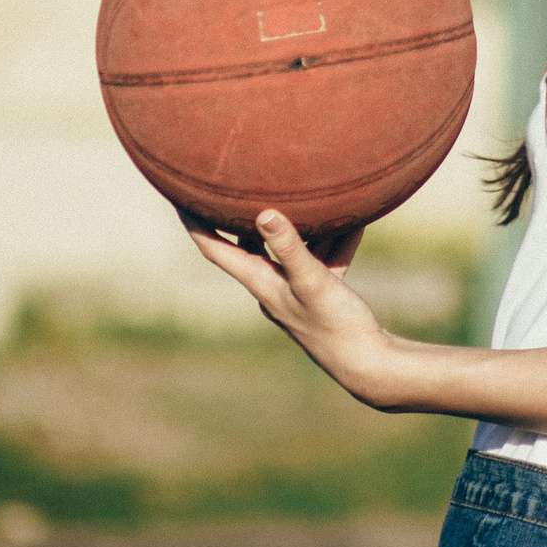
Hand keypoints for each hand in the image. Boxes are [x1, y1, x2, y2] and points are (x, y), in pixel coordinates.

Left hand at [185, 211, 398, 404]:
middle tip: (236, 181)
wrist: (367, 364)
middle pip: (247, 242)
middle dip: (242, 213)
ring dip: (299, 223)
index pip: (213, 248)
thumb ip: (290, 248)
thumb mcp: (312, 282)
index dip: (193, 221)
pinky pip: (324, 257)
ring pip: (290, 247)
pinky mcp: (321, 293)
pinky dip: (335, 240)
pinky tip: (354, 219)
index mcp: (259, 282)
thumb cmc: (335, 327)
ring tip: (304, 191)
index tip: (178, 193)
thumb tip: (265, 213)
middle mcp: (271, 285)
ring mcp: (296, 290)